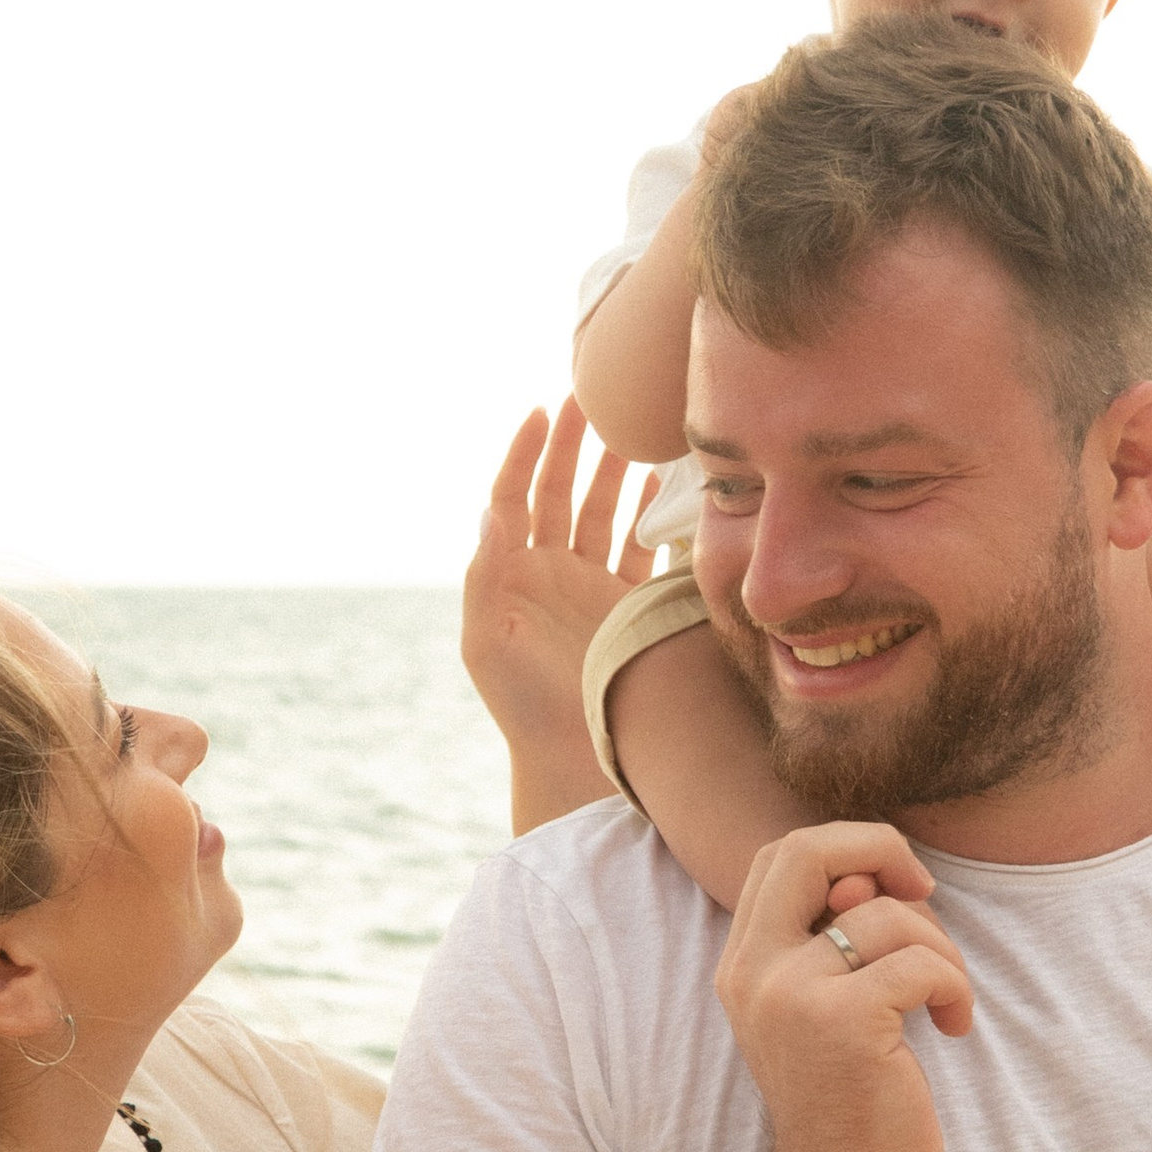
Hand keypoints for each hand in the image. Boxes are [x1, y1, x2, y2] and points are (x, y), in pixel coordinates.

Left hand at [460, 403, 654, 818]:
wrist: (570, 754)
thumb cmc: (519, 703)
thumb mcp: (486, 640)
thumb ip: (485, 574)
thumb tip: (492, 508)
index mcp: (509, 572)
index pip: (512, 495)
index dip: (525, 453)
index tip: (542, 411)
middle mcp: (548, 571)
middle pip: (559, 491)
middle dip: (574, 445)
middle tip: (592, 396)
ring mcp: (590, 586)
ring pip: (603, 512)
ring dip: (615, 471)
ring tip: (633, 431)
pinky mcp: (627, 605)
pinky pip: (641, 548)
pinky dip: (653, 517)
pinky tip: (665, 487)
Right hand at [717, 823, 972, 1151]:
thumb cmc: (849, 1103)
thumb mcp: (828, 1008)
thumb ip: (837, 937)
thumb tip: (872, 873)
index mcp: (744, 964)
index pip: (783, 854)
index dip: (849, 846)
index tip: (898, 886)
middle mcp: (754, 972)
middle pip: (810, 850)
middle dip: (885, 849)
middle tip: (928, 895)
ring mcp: (792, 995)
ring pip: (887, 915)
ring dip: (941, 949)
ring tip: (945, 1000)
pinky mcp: (844, 1023)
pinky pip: (922, 964)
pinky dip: (954, 989)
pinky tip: (953, 1027)